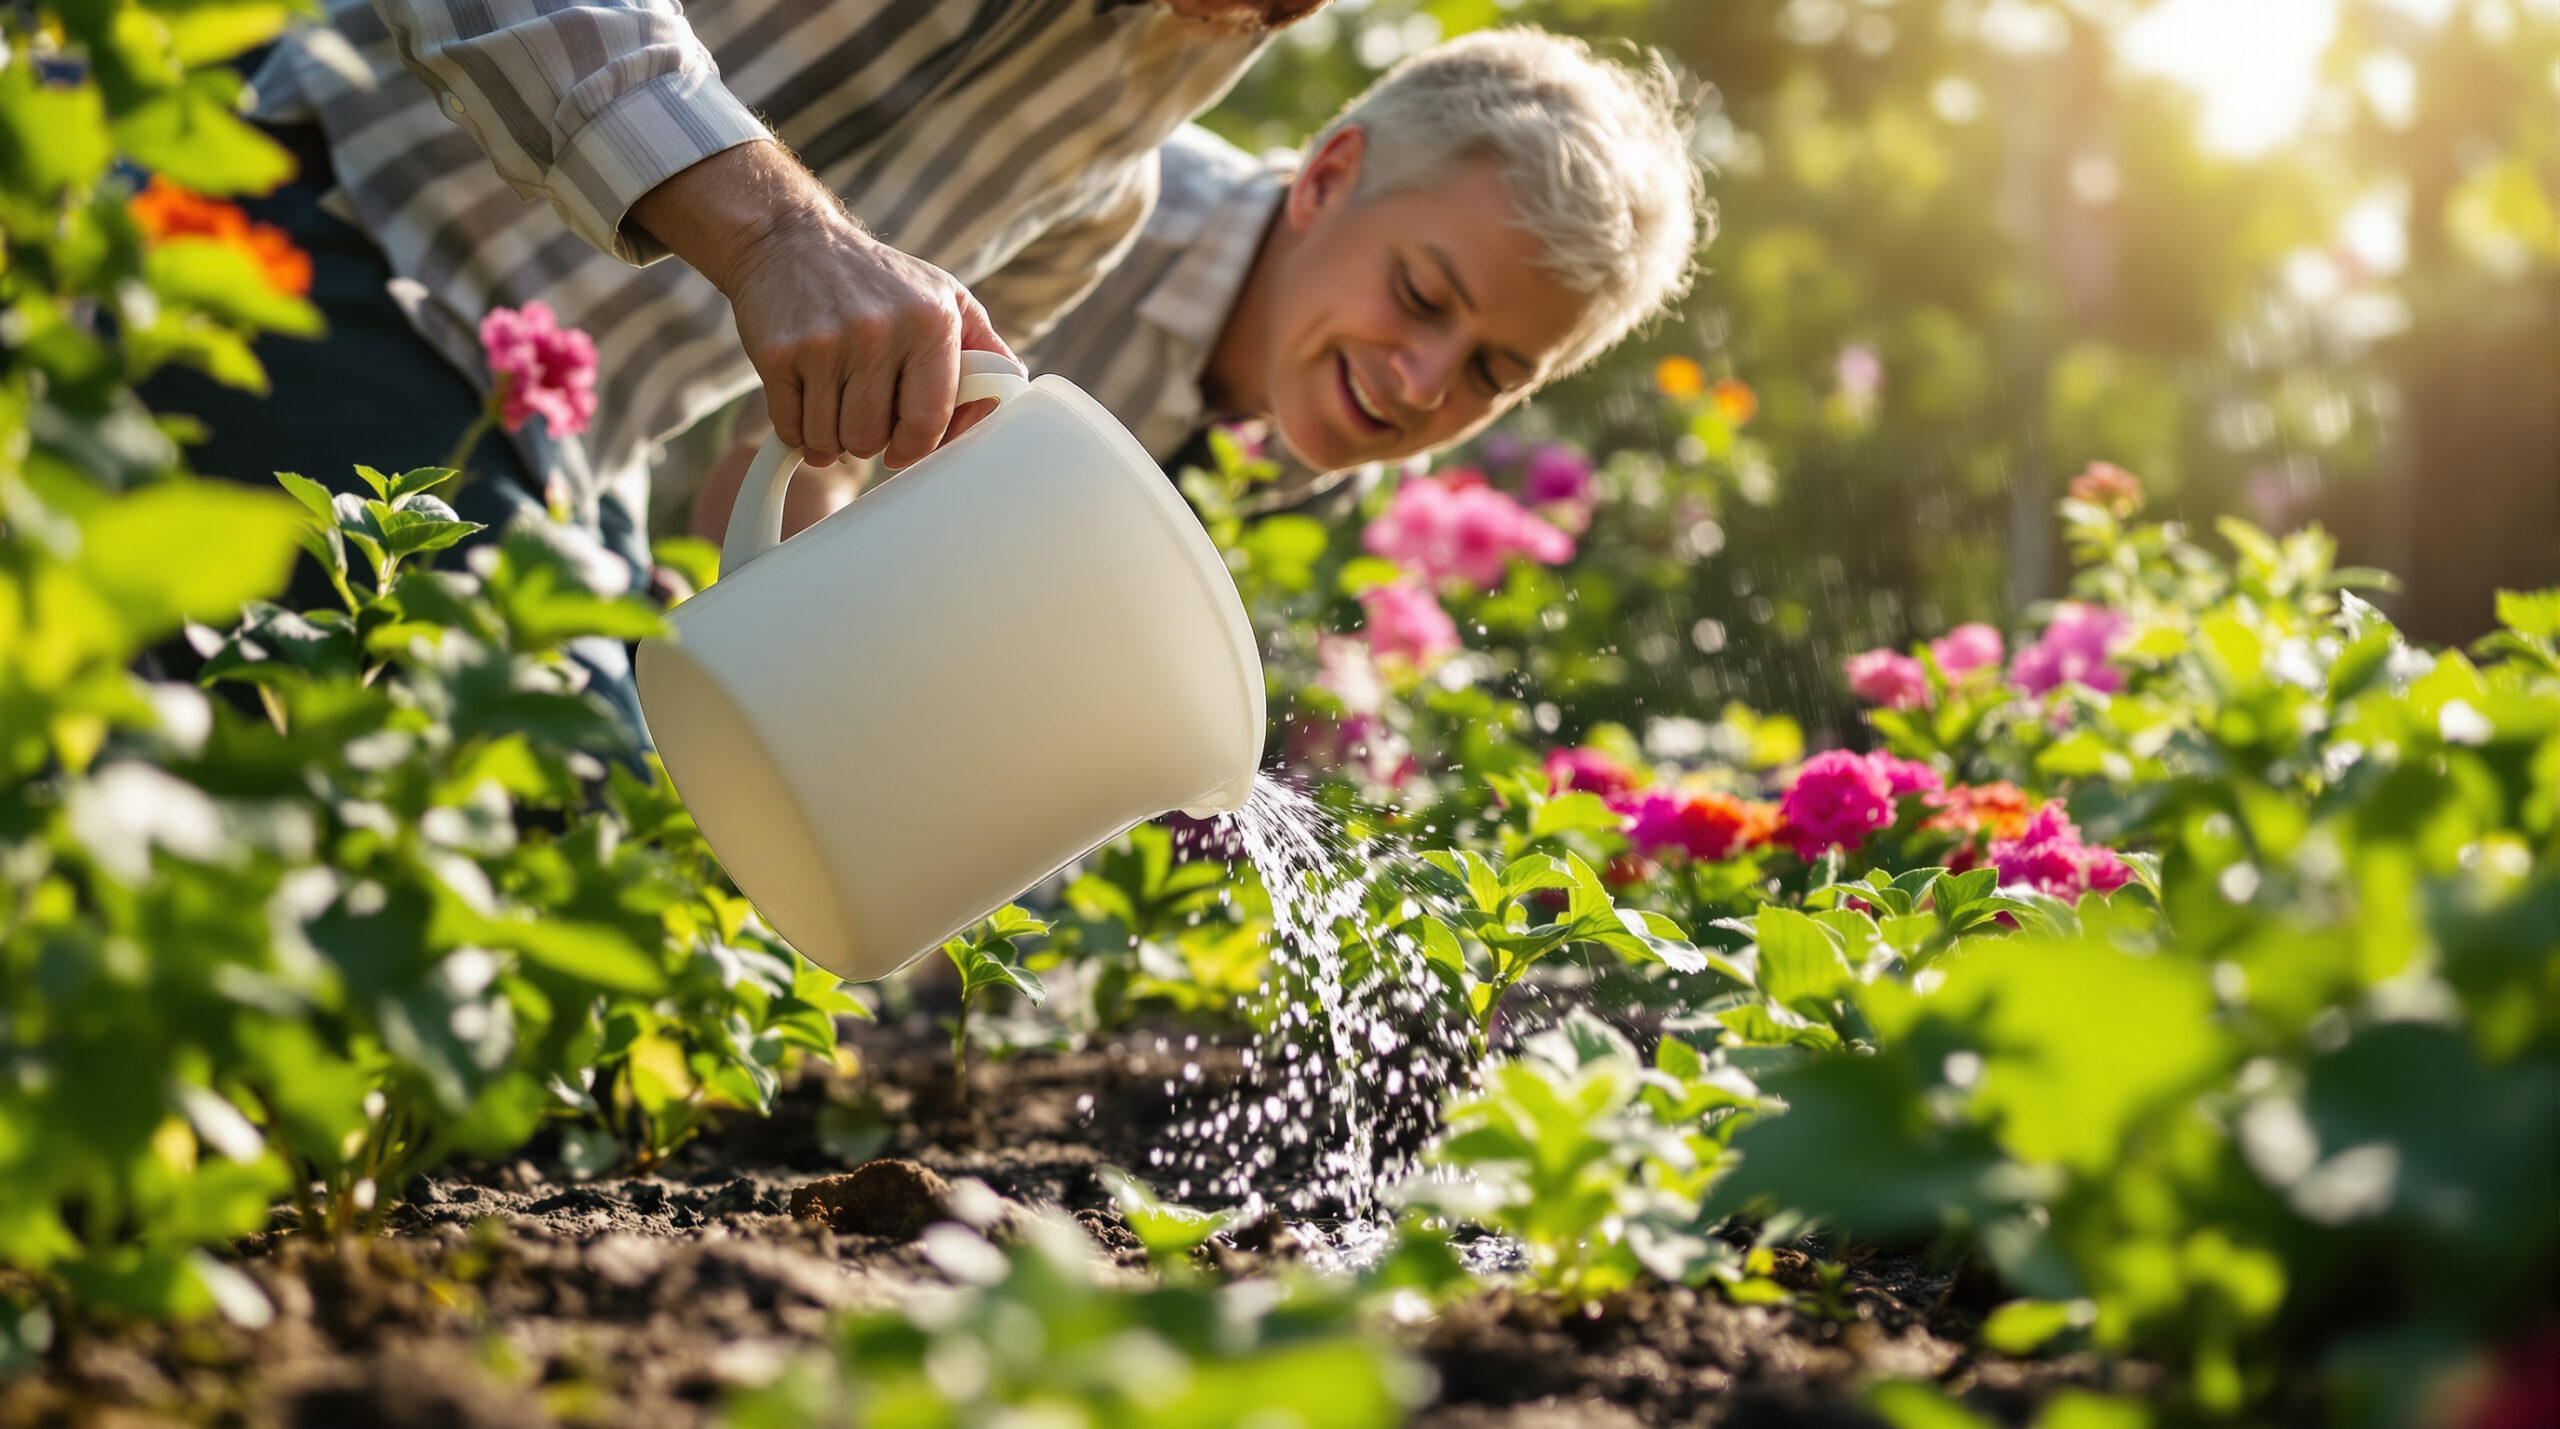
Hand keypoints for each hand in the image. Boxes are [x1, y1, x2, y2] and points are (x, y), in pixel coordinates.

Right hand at [632, 142, 1013, 469]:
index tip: (905, 449)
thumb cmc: (877, 279)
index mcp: (931, 322)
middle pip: (874, 438)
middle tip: (863, 416)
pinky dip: (798, 433)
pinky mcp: (778, 354)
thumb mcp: (942, 296)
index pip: (929, 419)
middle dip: (869, 440)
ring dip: (831, 439)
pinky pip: (792, 429)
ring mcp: (825, 343)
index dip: (916, 447)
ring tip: (834, 409)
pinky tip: (805, 407)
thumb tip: (1013, 392)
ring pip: (832, 440)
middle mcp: (880, 331)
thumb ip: (984, 346)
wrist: (788, 238)